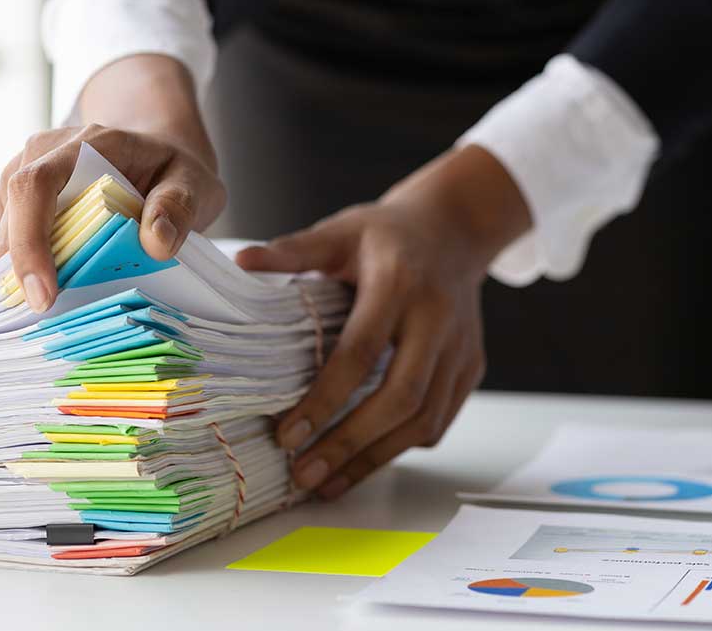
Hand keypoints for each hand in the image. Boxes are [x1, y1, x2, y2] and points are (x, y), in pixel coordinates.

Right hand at [0, 56, 225, 311]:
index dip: (31, 240)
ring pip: (7, 226)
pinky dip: (27, 263)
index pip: (38, 184)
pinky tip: (53, 284)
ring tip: (56, 300)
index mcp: (90, 143)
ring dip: (23, 267)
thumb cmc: (173, 168)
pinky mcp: (22, 195)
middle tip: (46, 312)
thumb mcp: (195, 183)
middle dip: (22, 267)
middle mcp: (48, 150)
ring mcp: (28, 169)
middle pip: (13, 209)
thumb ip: (178, 206)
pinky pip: (12, 233)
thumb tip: (155, 242)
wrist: (158, 150)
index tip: (44, 293)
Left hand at [235, 145, 530, 498]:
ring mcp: (461, 348)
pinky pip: (439, 420)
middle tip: (303, 474)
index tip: (287, 435)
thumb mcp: (340, 231)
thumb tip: (241, 261)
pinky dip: (401, 446)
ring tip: (327, 483)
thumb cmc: (388, 234)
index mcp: (399, 283)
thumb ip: (293, 251)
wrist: (456, 228)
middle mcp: (437, 320)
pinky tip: (364, 461)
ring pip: (424, 420)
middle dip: (350, 444)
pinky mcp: (471, 368)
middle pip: (399, 398)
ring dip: (375, 458)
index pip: (360, 352)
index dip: (324, 399)